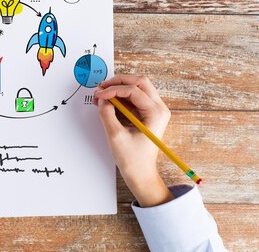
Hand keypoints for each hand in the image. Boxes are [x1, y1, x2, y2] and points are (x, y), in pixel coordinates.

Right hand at [93, 75, 173, 206]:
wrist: (142, 174)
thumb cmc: (133, 160)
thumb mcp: (115, 135)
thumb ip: (106, 114)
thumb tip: (102, 99)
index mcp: (155, 113)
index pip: (133, 90)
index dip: (113, 90)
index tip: (99, 95)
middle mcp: (159, 109)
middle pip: (139, 82)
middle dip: (118, 82)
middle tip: (102, 87)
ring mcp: (154, 111)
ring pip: (137, 88)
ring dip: (119, 89)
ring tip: (102, 95)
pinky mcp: (148, 115)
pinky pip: (134, 98)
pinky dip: (121, 98)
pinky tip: (108, 103)